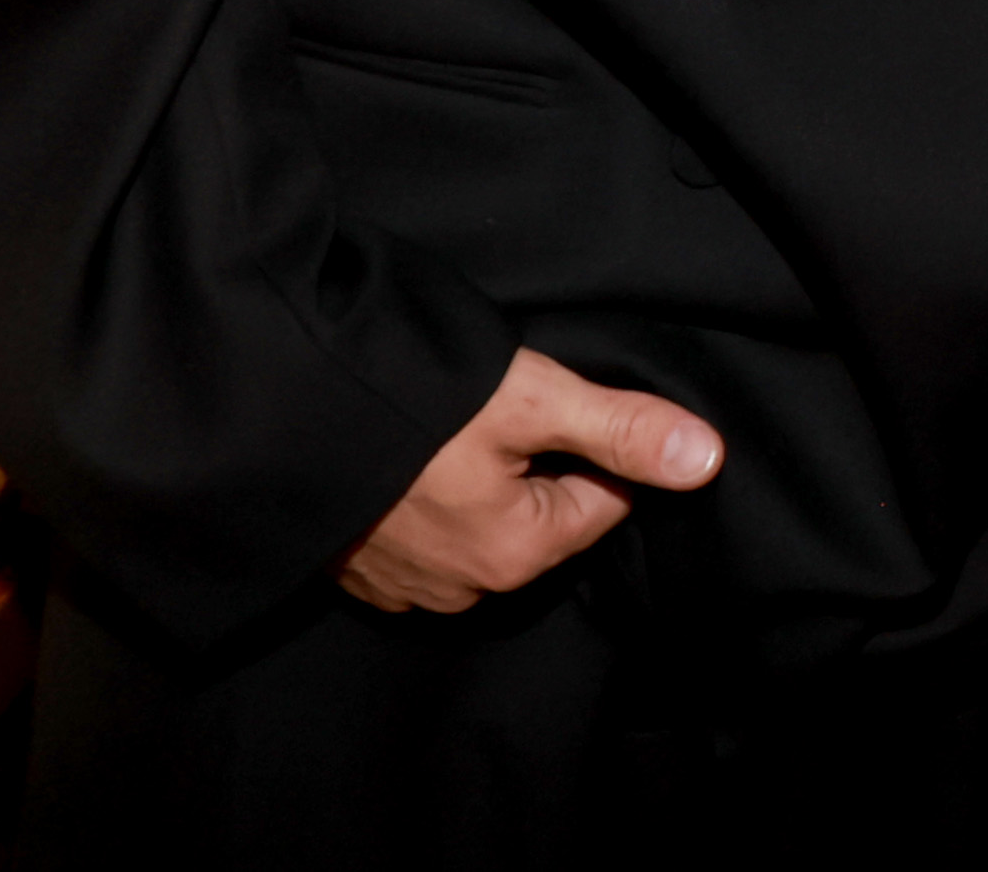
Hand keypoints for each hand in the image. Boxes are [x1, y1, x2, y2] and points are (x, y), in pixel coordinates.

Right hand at [333, 347, 723, 611]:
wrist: (280, 414)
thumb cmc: (408, 406)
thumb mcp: (531, 400)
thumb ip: (621, 429)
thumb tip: (707, 460)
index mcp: (517, 553)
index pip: (604, 499)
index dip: (592, 443)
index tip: (552, 407)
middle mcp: (465, 588)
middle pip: (544, 515)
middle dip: (535, 465)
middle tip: (490, 413)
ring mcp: (407, 587)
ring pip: (485, 525)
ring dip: (479, 483)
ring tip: (446, 432)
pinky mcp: (361, 572)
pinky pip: (427, 536)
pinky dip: (428, 500)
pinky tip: (408, 457)